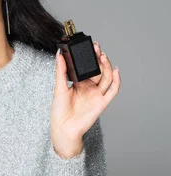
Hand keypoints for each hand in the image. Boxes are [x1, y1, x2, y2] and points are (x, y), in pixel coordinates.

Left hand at [50, 41, 120, 156]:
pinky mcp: (102, 102)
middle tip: (97, 48)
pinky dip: (117, 80)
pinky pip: (113, 90)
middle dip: (99, 58)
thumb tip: (59, 54)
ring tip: (103, 57)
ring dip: (107, 66)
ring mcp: (97, 94)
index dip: (90, 57)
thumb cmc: (59, 112)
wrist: (63, 129)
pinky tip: (116, 70)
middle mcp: (89, 87)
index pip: (87, 67)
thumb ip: (61, 71)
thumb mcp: (58, 88)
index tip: (90, 46)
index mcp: (79, 83)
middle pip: (98, 70)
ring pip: (106, 77)